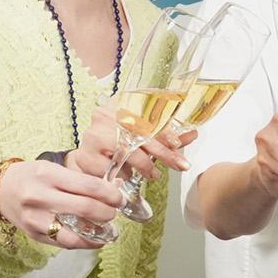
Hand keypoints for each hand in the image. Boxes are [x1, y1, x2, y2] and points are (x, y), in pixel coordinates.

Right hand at [0, 159, 124, 250]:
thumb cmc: (31, 177)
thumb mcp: (53, 169)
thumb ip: (80, 180)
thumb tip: (114, 189)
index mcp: (48, 174)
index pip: (88, 185)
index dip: (110, 194)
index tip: (119, 198)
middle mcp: (40, 196)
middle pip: (85, 208)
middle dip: (107, 212)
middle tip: (114, 212)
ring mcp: (36, 218)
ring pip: (75, 233)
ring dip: (98, 233)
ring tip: (108, 231)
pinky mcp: (34, 235)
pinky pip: (65, 243)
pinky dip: (84, 243)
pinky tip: (94, 239)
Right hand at [70, 103, 192, 181]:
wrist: (90, 153)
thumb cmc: (119, 141)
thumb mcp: (145, 134)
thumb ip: (168, 135)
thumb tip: (193, 134)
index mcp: (119, 103)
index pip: (145, 114)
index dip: (164, 129)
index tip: (178, 143)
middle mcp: (103, 115)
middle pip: (138, 134)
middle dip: (163, 152)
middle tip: (180, 165)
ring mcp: (91, 136)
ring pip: (126, 152)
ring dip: (144, 165)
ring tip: (152, 173)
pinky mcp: (84, 156)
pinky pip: (111, 169)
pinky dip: (123, 174)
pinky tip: (127, 174)